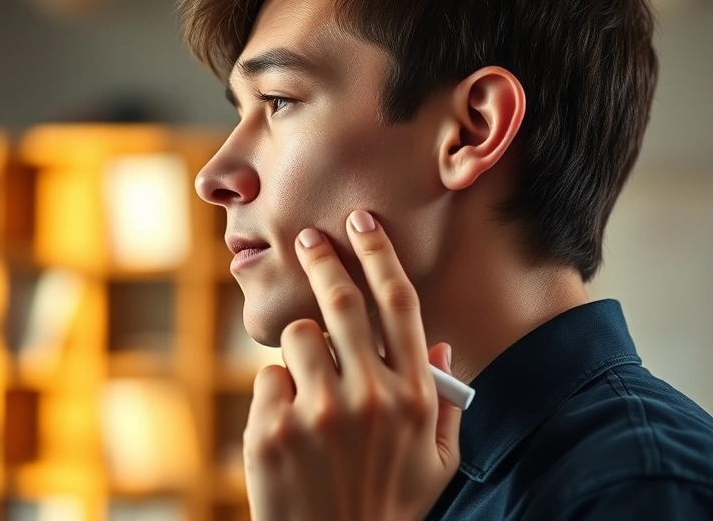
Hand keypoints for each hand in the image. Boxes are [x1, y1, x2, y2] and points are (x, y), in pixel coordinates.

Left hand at [243, 210, 461, 520]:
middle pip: (342, 302)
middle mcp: (369, 398)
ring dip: (302, 347)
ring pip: (298, 337)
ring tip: (309, 381)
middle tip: (306, 240)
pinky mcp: (272, 432)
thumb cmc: (392, 503)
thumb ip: (444, 399)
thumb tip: (437, 339)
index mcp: (414, 397)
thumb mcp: (438, 459)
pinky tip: (290, 425)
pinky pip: (268, 379)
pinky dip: (277, 392)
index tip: (361, 221)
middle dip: (322, 259)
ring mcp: (318, 414)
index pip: (399, 305)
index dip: (379, 253)